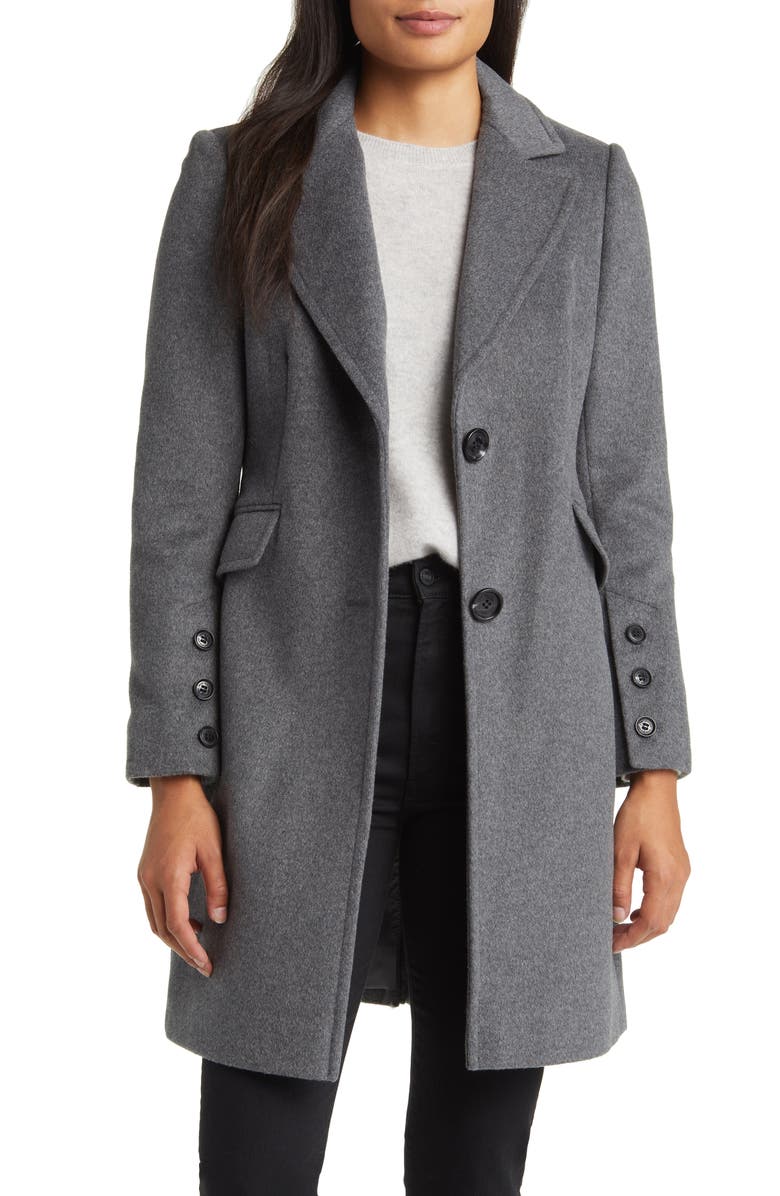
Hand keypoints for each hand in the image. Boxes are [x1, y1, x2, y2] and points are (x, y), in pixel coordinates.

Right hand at [137, 775, 228, 975]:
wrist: (173, 793)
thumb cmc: (198, 818)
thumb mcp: (214, 851)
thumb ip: (218, 886)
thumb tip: (220, 919)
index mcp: (169, 876)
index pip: (178, 925)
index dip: (192, 948)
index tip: (207, 964)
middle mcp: (150, 880)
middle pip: (162, 929)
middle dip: (183, 950)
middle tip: (204, 965)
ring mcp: (144, 877)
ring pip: (154, 921)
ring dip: (174, 938)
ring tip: (197, 948)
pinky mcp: (144, 872)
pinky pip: (152, 907)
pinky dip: (167, 921)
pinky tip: (188, 922)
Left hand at [612, 770, 690, 951]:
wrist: (657, 791)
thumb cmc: (636, 816)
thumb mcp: (620, 851)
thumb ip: (619, 886)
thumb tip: (617, 918)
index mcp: (664, 876)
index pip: (651, 922)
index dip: (632, 938)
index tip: (612, 944)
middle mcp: (679, 878)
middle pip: (663, 923)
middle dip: (638, 937)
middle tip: (613, 940)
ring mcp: (683, 873)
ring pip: (669, 914)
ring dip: (647, 926)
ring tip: (621, 928)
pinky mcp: (681, 867)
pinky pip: (671, 900)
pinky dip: (655, 912)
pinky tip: (636, 910)